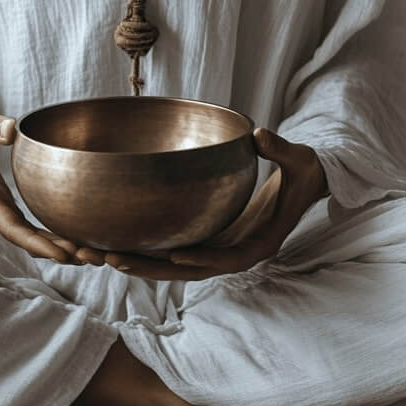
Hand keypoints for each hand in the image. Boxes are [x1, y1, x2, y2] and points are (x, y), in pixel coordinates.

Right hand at [0, 97, 83, 264]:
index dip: (36, 243)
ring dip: (57, 247)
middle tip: (92, 258)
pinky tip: (75, 240)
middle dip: (56, 251)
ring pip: (28, 236)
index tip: (62, 254)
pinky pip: (29, 226)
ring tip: (92, 255)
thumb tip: (11, 130)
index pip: (10, 227)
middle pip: (24, 239)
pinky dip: (50, 235)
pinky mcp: (4, 204)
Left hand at [76, 127, 327, 280]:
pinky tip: (116, 243)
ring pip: (175, 266)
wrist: (305, 185)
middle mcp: (235, 252)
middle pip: (190, 269)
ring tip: (100, 255)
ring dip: (140, 263)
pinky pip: (175, 250)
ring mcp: (219, 249)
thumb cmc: (304, 173)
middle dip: (151, 268)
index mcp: (260, 242)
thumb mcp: (299, 161)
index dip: (203, 259)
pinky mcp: (209, 241)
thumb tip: (259, 135)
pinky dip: (148, 250)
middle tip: (112, 259)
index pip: (229, 258)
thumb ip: (280, 150)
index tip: (175, 256)